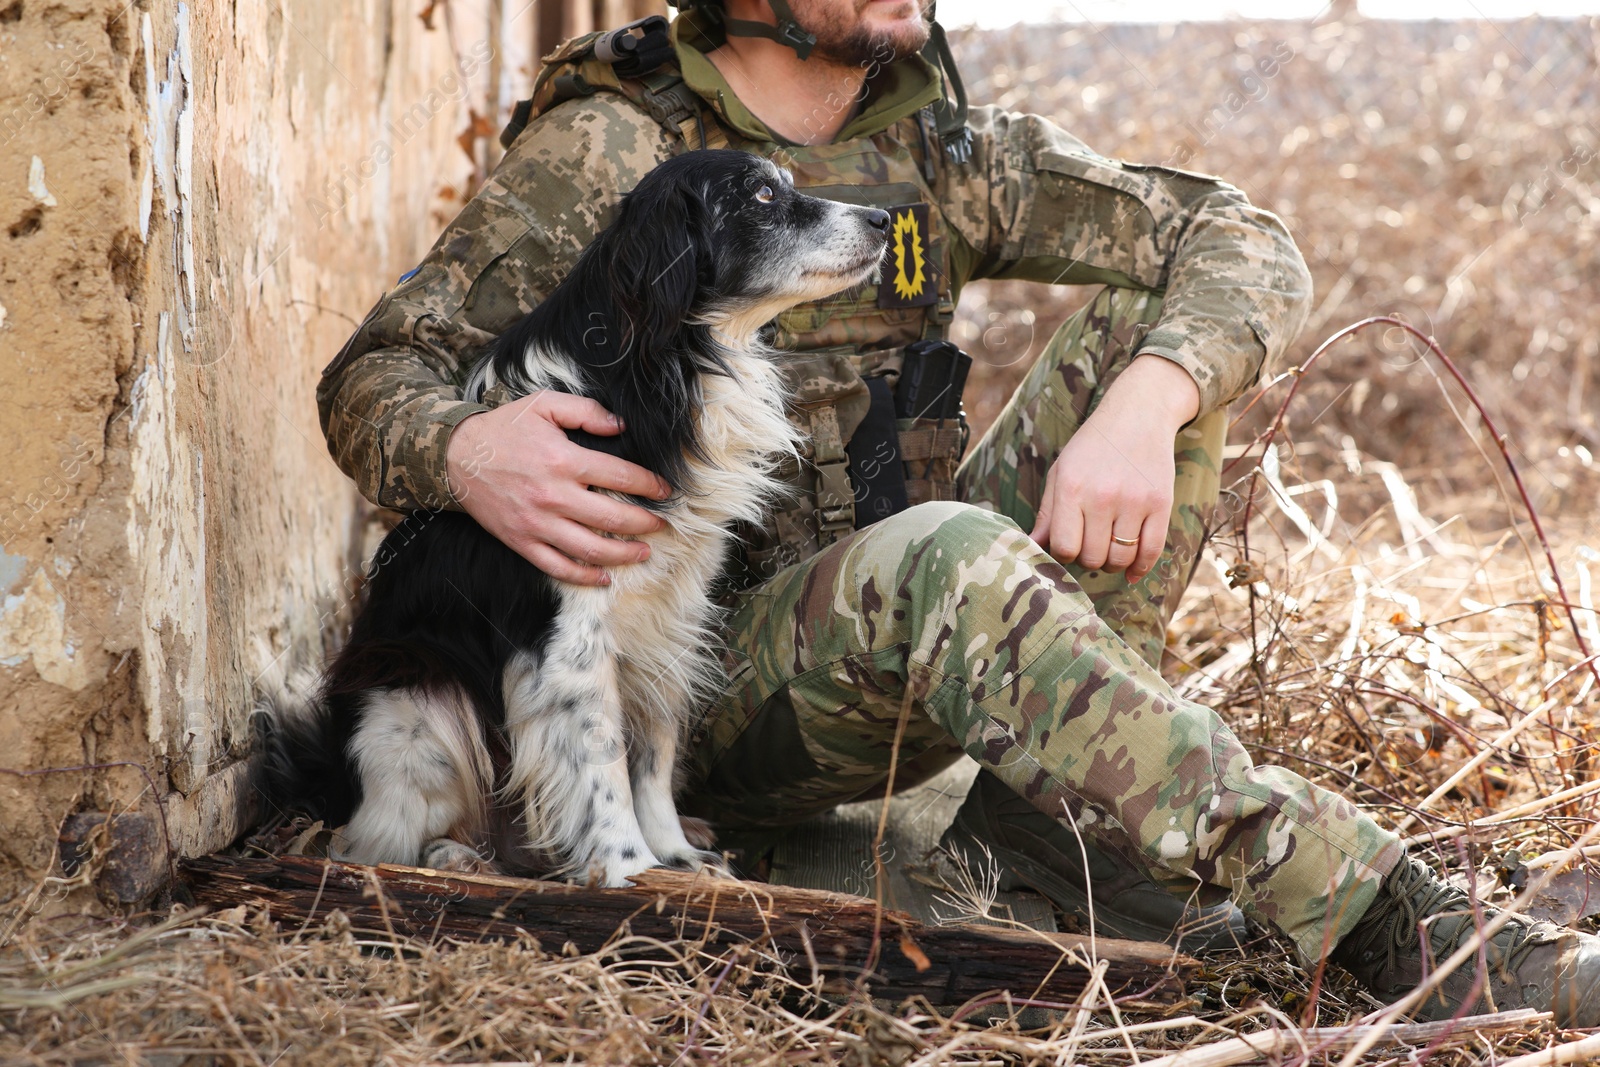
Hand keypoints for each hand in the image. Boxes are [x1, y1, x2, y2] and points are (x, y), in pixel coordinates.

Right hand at [446, 392, 672, 585]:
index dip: (649, 485)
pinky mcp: (522, 541)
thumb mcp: (544, 405)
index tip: (665, 491)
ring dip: (624, 554)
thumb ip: (586, 411)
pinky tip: (604, 577)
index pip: (621, 477)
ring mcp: (537, 523)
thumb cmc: (504, 428)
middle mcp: (554, 496)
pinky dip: (584, 576)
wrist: (456, 456)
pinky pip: (557, 567)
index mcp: (564, 460)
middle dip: (645, 524)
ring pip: (591, 549)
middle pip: (613, 518)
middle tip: (662, 525)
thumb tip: (621, 425)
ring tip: (644, 553)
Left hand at [1030, 356, 1199, 583]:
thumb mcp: (1061, 472)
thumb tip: (1030, 547)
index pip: (1064, 547)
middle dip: (1090, 559)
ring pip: (1120, 559)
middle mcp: (1102, 496)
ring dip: (1113, 564)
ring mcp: (1134, 501)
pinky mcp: (1161, 503)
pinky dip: (1140, 568)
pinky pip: (1151, 551)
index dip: (1065, 554)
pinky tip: (1131, 571)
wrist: (1138, 414)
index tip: (1070, 545)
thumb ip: (1047, 513)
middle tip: (1091, 545)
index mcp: (1071, 488)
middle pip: (1093, 557)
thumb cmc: (1092, 447)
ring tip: (1110, 551)